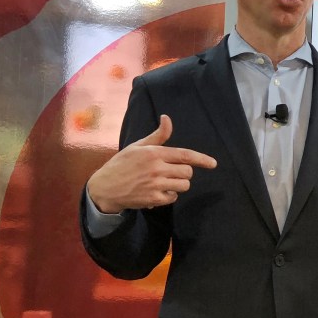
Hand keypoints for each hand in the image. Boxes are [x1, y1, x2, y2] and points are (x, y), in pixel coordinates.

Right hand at [86, 115, 216, 212]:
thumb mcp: (138, 146)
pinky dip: (169, 195)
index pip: (185, 155)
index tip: (213, 164)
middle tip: (171, 172)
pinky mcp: (153, 198)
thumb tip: (167, 118)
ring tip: (164, 182)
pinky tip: (157, 191)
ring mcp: (156, 184)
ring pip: (184, 185)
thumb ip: (157, 136)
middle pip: (187, 172)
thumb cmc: (122, 164)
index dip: (202, 159)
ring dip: (178, 184)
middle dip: (184, 172)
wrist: (105, 187)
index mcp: (154, 153)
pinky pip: (173, 197)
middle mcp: (157, 168)